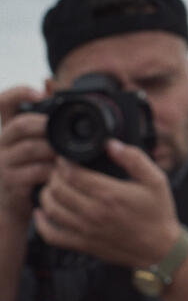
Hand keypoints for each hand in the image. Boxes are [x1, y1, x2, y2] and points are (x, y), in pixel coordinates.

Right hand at [0, 86, 55, 222]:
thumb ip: (45, 126)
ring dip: (55, 150)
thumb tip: (56, 90)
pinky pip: (35, 172)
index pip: (3, 103)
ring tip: (69, 154)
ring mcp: (3, 163)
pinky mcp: (10, 183)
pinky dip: (53, 171)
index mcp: (9, 130)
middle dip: (46, 126)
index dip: (18, 93)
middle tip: (64, 132)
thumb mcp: (37, 148)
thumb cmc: (32, 174)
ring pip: (30, 148)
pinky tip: (64, 173)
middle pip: (20, 125)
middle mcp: (1, 143)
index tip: (38, 93)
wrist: (14, 210)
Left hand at [33, 139, 179, 266]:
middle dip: (54, 175)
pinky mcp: (83, 244)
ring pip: (51, 209)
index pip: (72, 174)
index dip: (63, 162)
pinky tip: (43, 212)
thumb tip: (111, 144)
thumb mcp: (156, 180)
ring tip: (54, 186)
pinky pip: (51, 235)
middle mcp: (94, 213)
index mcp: (110, 194)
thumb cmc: (159, 214)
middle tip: (60, 170)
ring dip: (47, 194)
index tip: (66, 158)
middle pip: (57, 189)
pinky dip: (41, 223)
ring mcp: (86, 230)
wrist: (161, 249)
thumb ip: (134, 159)